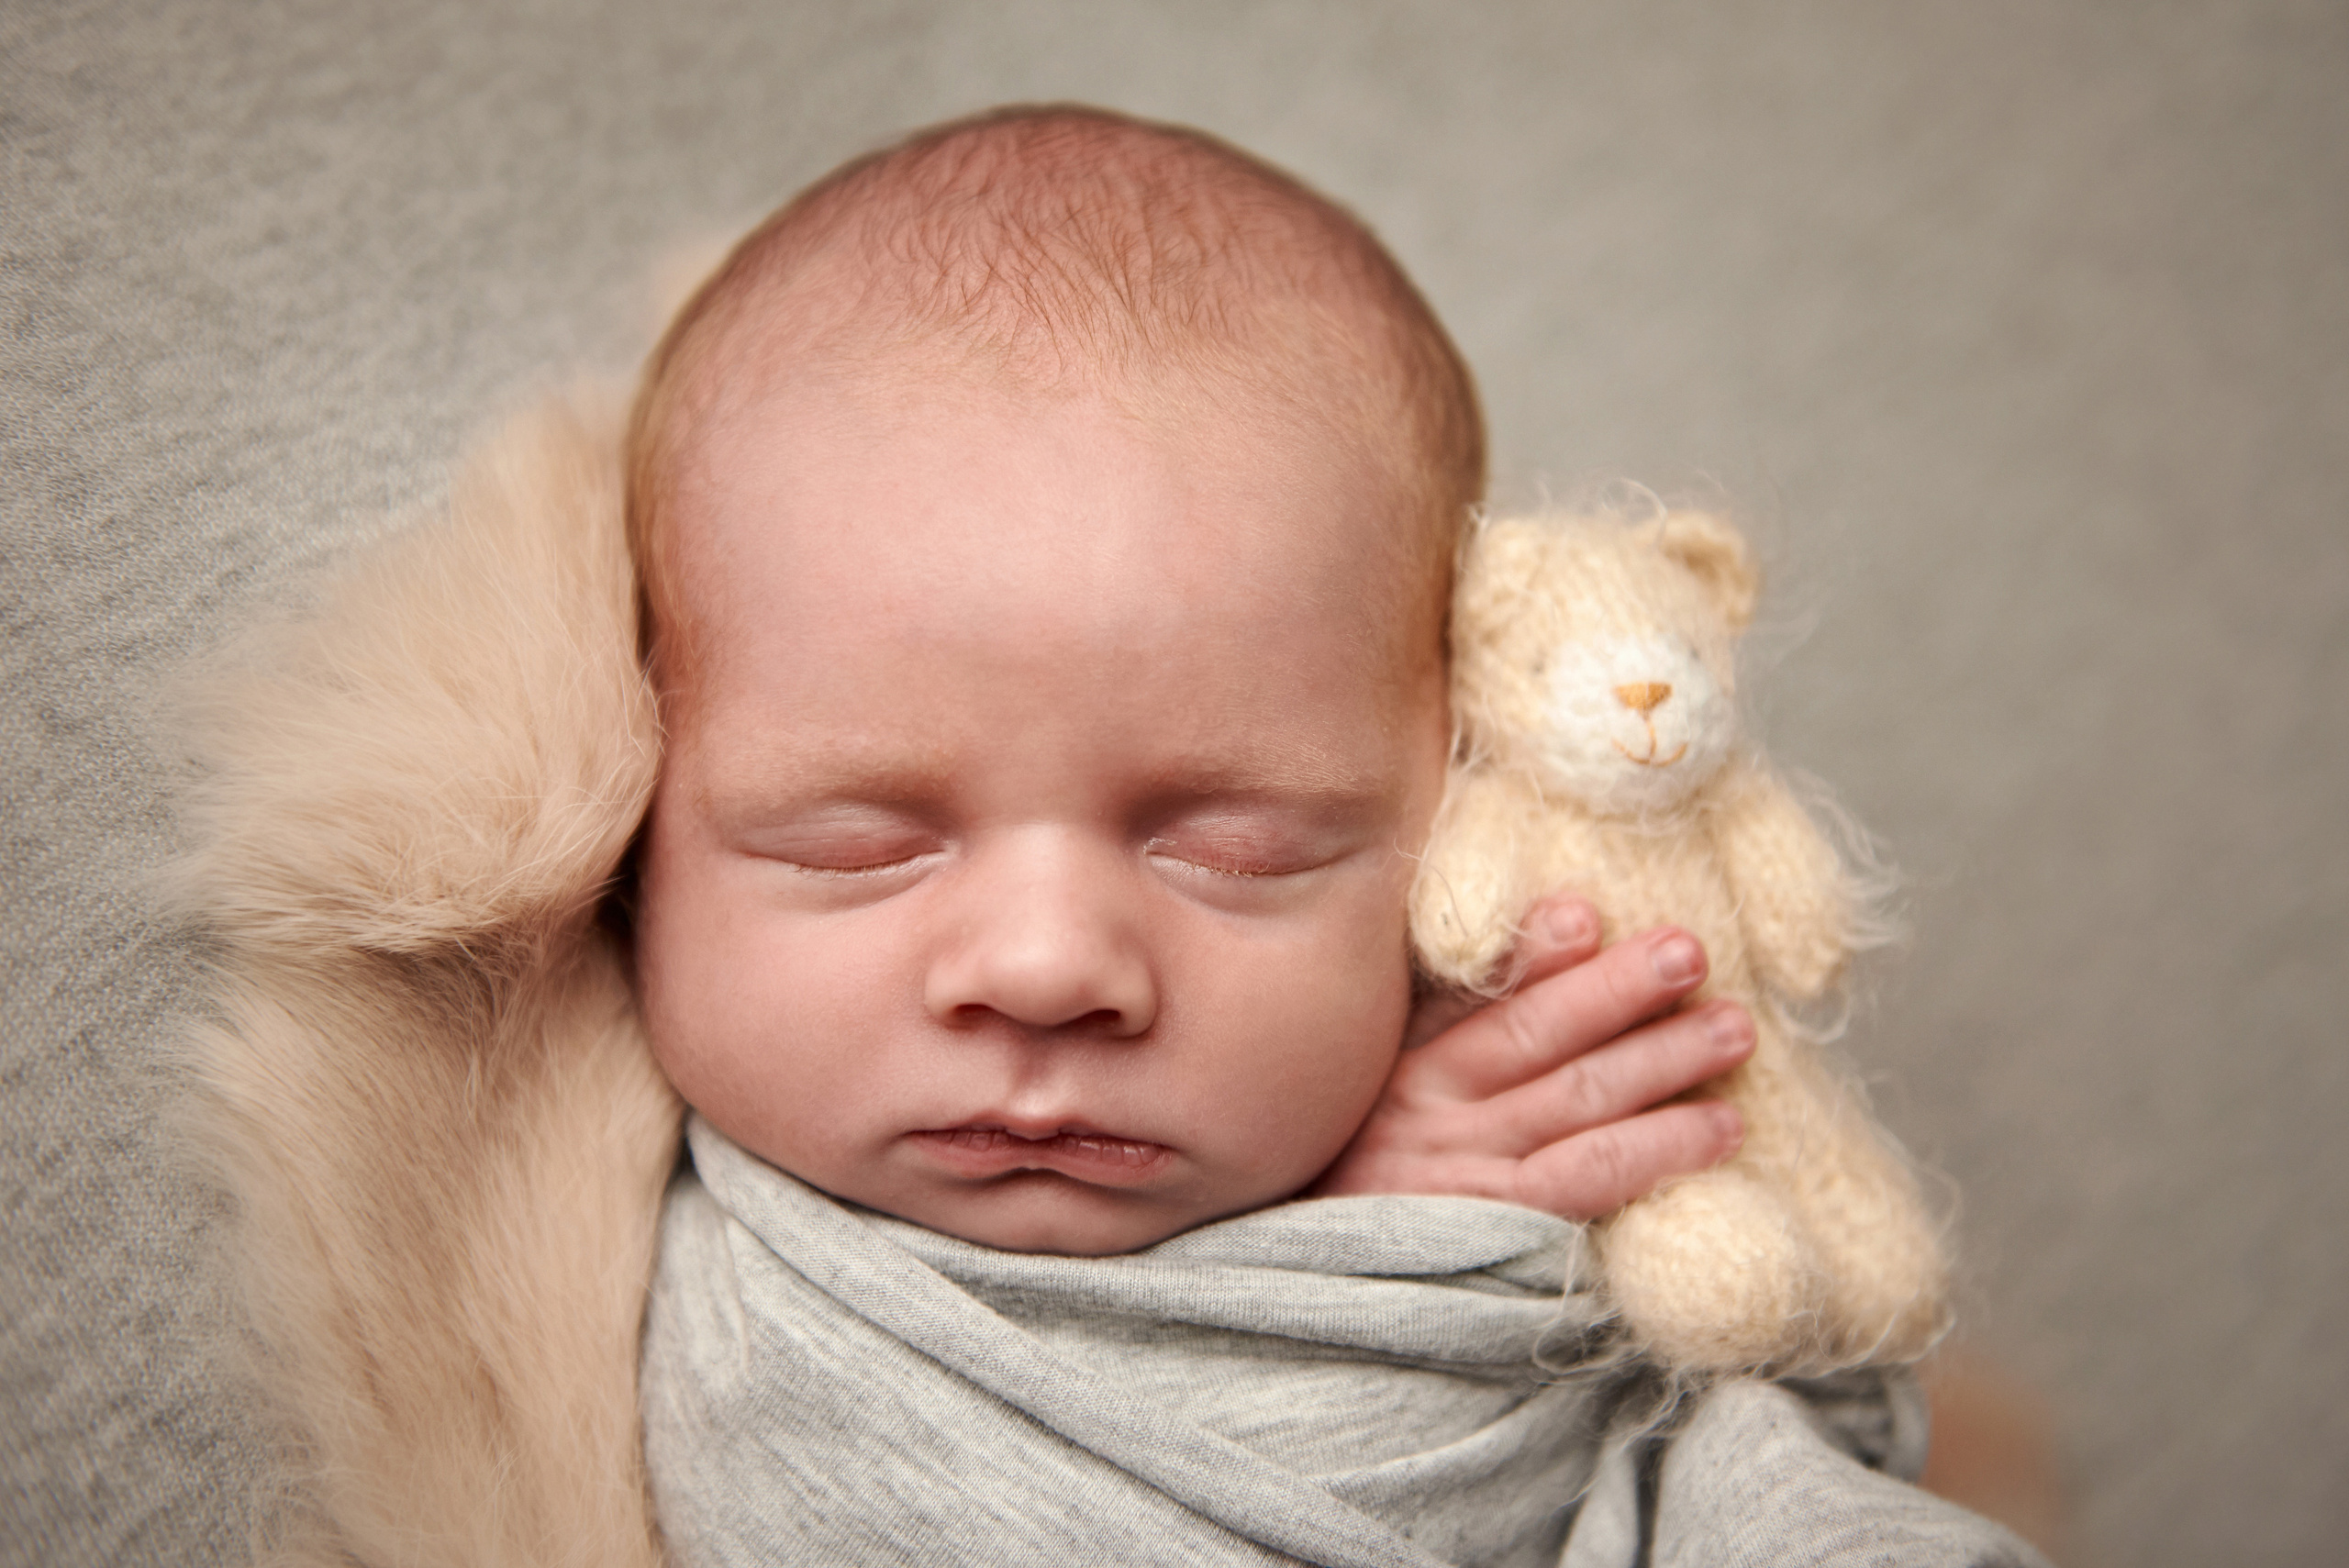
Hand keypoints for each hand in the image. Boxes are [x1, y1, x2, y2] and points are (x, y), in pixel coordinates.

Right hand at [1310, 895, 1752, 1219]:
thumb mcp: (1375, 1086)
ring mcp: (1462, 1170)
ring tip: (1734, 1030)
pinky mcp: (1500, 1231)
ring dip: (1662, 1057)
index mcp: (1396, 1057)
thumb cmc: (1362, 1181)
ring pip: (1575, 1098)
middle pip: (1532, 1032)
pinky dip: (1658, 1146)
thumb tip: (1553, 934)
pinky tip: (1719, 1128)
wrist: (1320, 1308)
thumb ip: (1442, 1021)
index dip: (1531, 953)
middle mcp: (1424, 1105)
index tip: (1585, 914)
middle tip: (1690, 952)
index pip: (1468, 989)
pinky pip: (1589, 1178)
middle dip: (1617, 987)